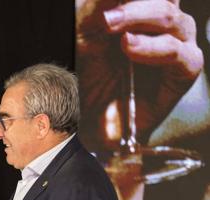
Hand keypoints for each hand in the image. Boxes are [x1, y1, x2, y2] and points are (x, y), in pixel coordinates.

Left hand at [76, 0, 202, 145]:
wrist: (90, 118)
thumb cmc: (88, 76)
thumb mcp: (85, 35)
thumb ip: (100, 7)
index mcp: (144, 11)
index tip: (105, 6)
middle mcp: (165, 25)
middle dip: (133, 3)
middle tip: (104, 14)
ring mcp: (177, 45)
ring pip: (172, 18)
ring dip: (138, 16)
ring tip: (108, 25)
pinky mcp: (184, 71)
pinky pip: (179, 52)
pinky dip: (153, 46)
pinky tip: (128, 46)